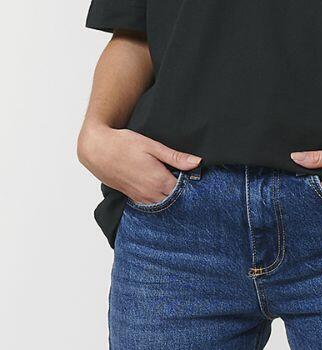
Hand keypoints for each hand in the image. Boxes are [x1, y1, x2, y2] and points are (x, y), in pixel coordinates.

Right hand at [78, 123, 200, 203]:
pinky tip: (159, 188)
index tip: (194, 175)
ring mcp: (140, 197)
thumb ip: (176, 157)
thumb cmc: (123, 144)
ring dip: (170, 196)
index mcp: (159, 181)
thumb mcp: (152, 146)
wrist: (96, 150)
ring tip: (173, 182)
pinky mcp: (132, 197)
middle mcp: (150, 193)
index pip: (185, 190)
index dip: (191, 183)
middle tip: (185, 178)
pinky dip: (158, 199)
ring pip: (163, 204)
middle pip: (175, 199)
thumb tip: (197, 162)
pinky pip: (150, 204)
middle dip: (182, 191)